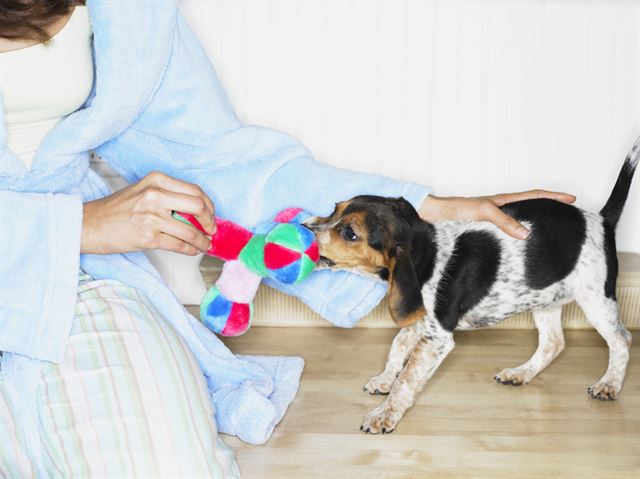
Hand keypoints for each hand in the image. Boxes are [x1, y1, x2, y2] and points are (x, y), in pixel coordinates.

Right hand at [81, 171, 215, 254]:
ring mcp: (152, 217)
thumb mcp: (144, 191)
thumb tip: (199, 211)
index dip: (209, 205)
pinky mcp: (148, 237)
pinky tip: (192, 250)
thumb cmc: (118, 209)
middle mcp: (155, 195)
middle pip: (198, 206)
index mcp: (157, 180)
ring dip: (203, 241)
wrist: (89, 224)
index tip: (211, 215)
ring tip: (205, 244)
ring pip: (191, 231)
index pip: (195, 190)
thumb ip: (169, 195)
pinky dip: (191, 249)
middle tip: (211, 229)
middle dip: (210, 221)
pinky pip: (179, 245)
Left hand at [418, 190, 575, 239]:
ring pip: (518, 223)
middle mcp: (499, 210)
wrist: (432, 217)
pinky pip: (506, 236)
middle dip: (548, 211)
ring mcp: (491, 222)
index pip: (534, 195)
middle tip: (566, 219)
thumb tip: (526, 234)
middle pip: (529, 208)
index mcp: (502, 201)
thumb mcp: (483, 212)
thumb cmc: (455, 210)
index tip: (572, 199)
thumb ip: (504, 221)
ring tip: (548, 236)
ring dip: (533, 227)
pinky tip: (518, 251)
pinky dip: (516, 240)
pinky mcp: (483, 233)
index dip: (553, 197)